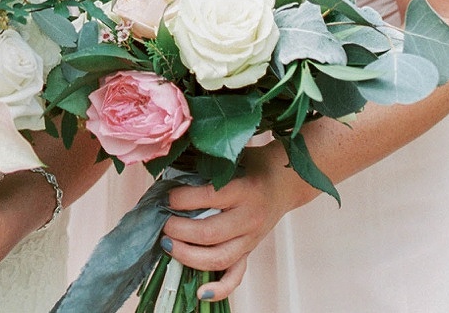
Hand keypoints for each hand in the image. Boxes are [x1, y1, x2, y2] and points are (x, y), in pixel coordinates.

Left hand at [159, 143, 313, 300]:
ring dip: (188, 256)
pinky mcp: (250, 251)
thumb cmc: (252, 165)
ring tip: (167, 244)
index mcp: (244, 190)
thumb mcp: (232, 157)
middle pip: (210, 233)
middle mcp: (249, 218)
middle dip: (179, 230)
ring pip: (219, 258)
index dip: (182, 200)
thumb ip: (205, 163)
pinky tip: (200, 292)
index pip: (209, 198)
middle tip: (162, 223)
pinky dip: (219, 288)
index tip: (166, 197)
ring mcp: (251, 239)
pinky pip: (236, 276)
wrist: (285, 182)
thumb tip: (167, 166)